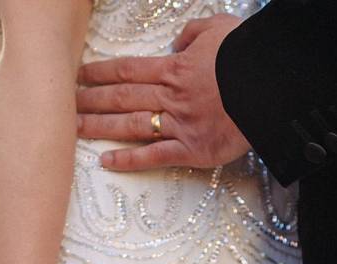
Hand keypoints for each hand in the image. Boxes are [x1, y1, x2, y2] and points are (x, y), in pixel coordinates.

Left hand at [77, 14, 250, 170]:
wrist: (273, 89)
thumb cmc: (249, 58)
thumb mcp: (220, 29)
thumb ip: (193, 34)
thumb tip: (175, 43)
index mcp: (175, 68)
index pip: (128, 70)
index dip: (100, 72)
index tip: (79, 75)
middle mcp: (171, 97)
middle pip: (121, 97)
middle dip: (90, 100)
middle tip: (64, 103)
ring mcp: (180, 125)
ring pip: (130, 126)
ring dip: (99, 128)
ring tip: (73, 129)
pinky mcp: (193, 150)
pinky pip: (155, 157)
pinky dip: (130, 160)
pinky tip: (106, 162)